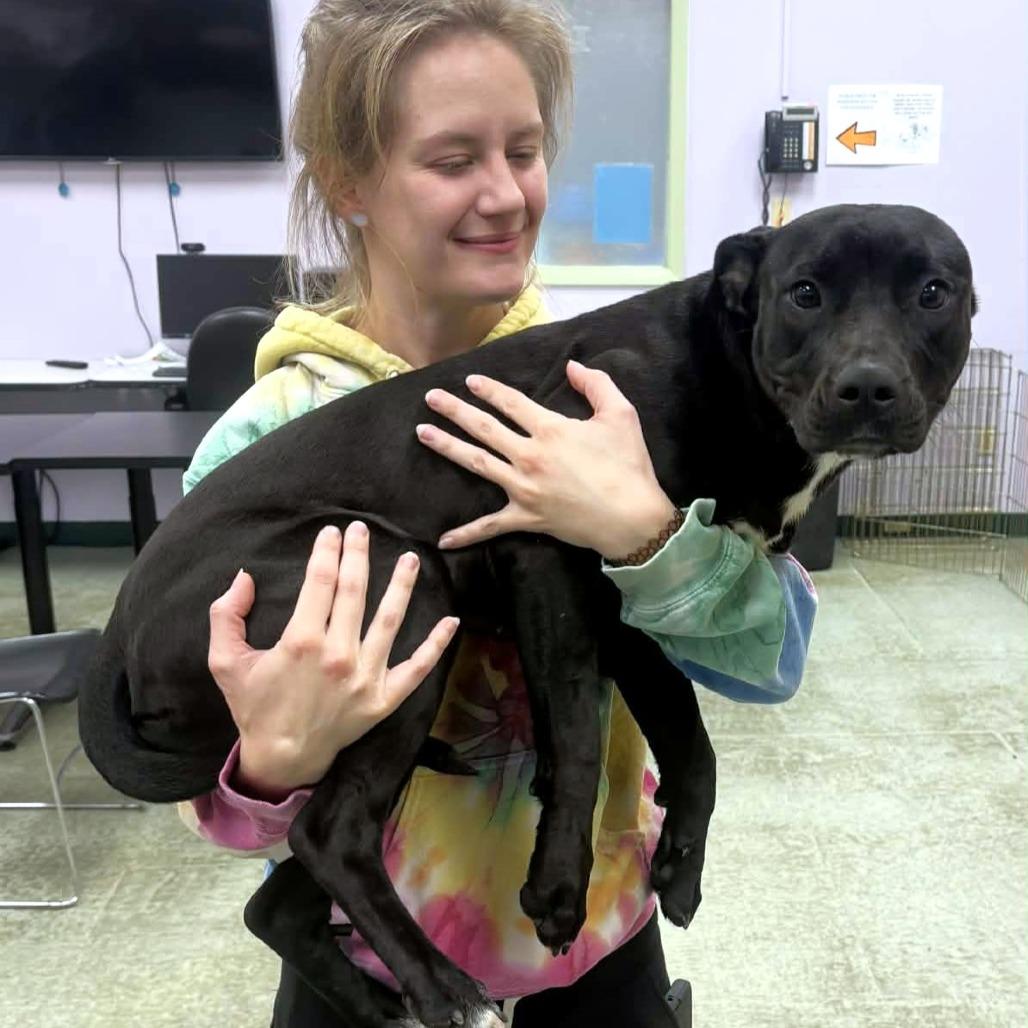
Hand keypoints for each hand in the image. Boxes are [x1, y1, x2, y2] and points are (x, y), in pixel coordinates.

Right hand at [207, 523, 459, 797]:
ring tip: (410, 559)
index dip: (327, 551)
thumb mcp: (225, 662)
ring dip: (402, 586)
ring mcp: (366, 677)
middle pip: (355, 592)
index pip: (321, 581)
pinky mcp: (385, 699)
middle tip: (363, 529)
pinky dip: (436, 645)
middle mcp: (339, 655)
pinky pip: (417, 668)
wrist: (283, 756)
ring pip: (391, 620)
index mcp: (302, 641)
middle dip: (359, 555)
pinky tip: (450, 620)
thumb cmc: (255, 705)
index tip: (332, 532)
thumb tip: (244, 577)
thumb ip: (227, 616)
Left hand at [415, 360, 675, 560]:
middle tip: (431, 397)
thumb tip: (573, 366)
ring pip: (477, 463)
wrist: (632, 518)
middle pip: (484, 428)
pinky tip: (444, 540)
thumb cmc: (628, 466)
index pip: (511, 403)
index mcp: (551, 430)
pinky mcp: (525, 517)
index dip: (489, 390)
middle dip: (455, 410)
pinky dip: (467, 534)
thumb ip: (596, 384)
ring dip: (448, 446)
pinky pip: (491, 526)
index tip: (470, 380)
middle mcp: (530, 456)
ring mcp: (523, 488)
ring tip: (423, 432)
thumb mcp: (621, 415)